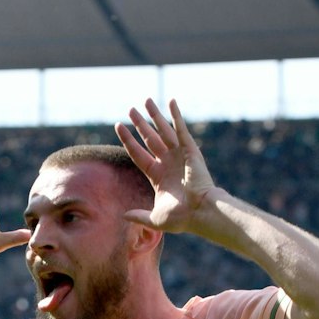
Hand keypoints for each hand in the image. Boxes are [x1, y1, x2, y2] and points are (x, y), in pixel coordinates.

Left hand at [115, 98, 216, 233]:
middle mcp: (167, 163)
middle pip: (149, 138)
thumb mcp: (155, 217)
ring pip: (163, 130)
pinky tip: (171, 101)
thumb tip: (124, 215)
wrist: (200, 212)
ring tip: (146, 100)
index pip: (138, 154)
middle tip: (131, 110)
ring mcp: (178, 155)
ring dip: (155, 115)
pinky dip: (176, 115)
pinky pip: (181, 129)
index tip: (118, 126)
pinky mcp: (190, 150)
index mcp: (158, 176)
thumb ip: (139, 215)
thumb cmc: (182, 217)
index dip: (128, 140)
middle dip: (140, 124)